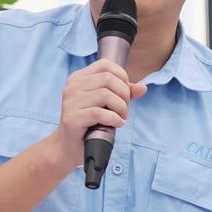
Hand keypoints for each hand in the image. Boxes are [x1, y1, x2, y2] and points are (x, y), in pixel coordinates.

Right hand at [50, 59, 146, 173]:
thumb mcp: (106, 104)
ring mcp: (71, 102)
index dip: (122, 77)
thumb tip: (143, 87)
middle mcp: (73, 86)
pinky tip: (117, 124)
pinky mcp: (72, 118)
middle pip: (108, 79)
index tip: (124, 93)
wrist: (68, 146)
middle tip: (124, 109)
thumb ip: (123, 93)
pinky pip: (100, 113)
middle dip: (124, 94)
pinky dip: (114, 119)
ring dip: (121, 108)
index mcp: (79, 78)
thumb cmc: (89, 123)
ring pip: (106, 95)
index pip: (105, 65)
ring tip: (121, 117)